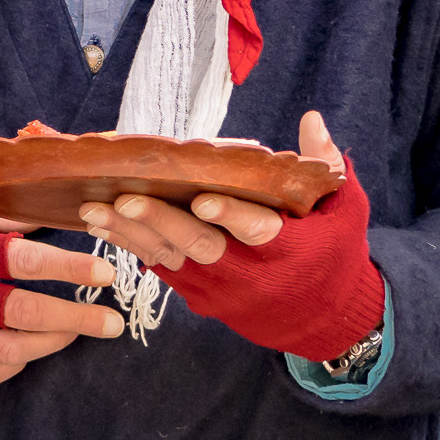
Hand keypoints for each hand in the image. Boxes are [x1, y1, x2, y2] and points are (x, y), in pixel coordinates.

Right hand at [0, 191, 118, 391]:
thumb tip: (47, 213)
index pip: (24, 260)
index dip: (69, 267)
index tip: (106, 274)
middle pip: (26, 312)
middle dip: (77, 318)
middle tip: (112, 322)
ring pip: (11, 349)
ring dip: (51, 342)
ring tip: (75, 331)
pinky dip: (14, 366)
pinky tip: (29, 349)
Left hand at [77, 111, 384, 362]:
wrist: (324, 320)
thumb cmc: (334, 254)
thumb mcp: (344, 211)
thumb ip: (328, 167)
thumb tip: (312, 119)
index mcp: (287, 248)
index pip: (256, 229)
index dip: (230, 216)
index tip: (202, 200)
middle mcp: (249, 272)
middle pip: (200, 246)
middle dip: (161, 222)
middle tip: (126, 198)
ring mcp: (220, 287)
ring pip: (171, 259)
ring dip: (131, 234)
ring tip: (94, 209)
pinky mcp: (200, 295)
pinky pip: (161, 268)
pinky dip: (131, 246)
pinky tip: (102, 225)